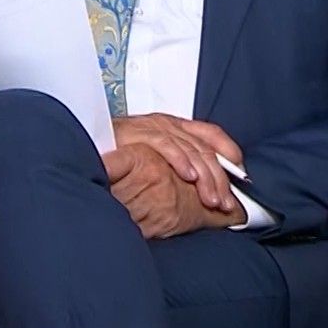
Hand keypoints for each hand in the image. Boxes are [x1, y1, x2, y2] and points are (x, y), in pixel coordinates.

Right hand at [108, 113, 245, 213]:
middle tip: (226, 204)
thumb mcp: (151, 160)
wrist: (86, 144)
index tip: (241, 175)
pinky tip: (189, 177)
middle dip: (219, 178)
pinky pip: (166, 145)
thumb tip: (204, 188)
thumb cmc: (115, 155)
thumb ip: (175, 167)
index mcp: (172, 126)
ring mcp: (153, 127)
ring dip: (205, 177)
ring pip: (190, 149)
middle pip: (204, 148)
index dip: (228, 151)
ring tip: (212, 200)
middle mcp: (166, 123)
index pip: (210, 132)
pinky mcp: (138, 133)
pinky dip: (180, 161)